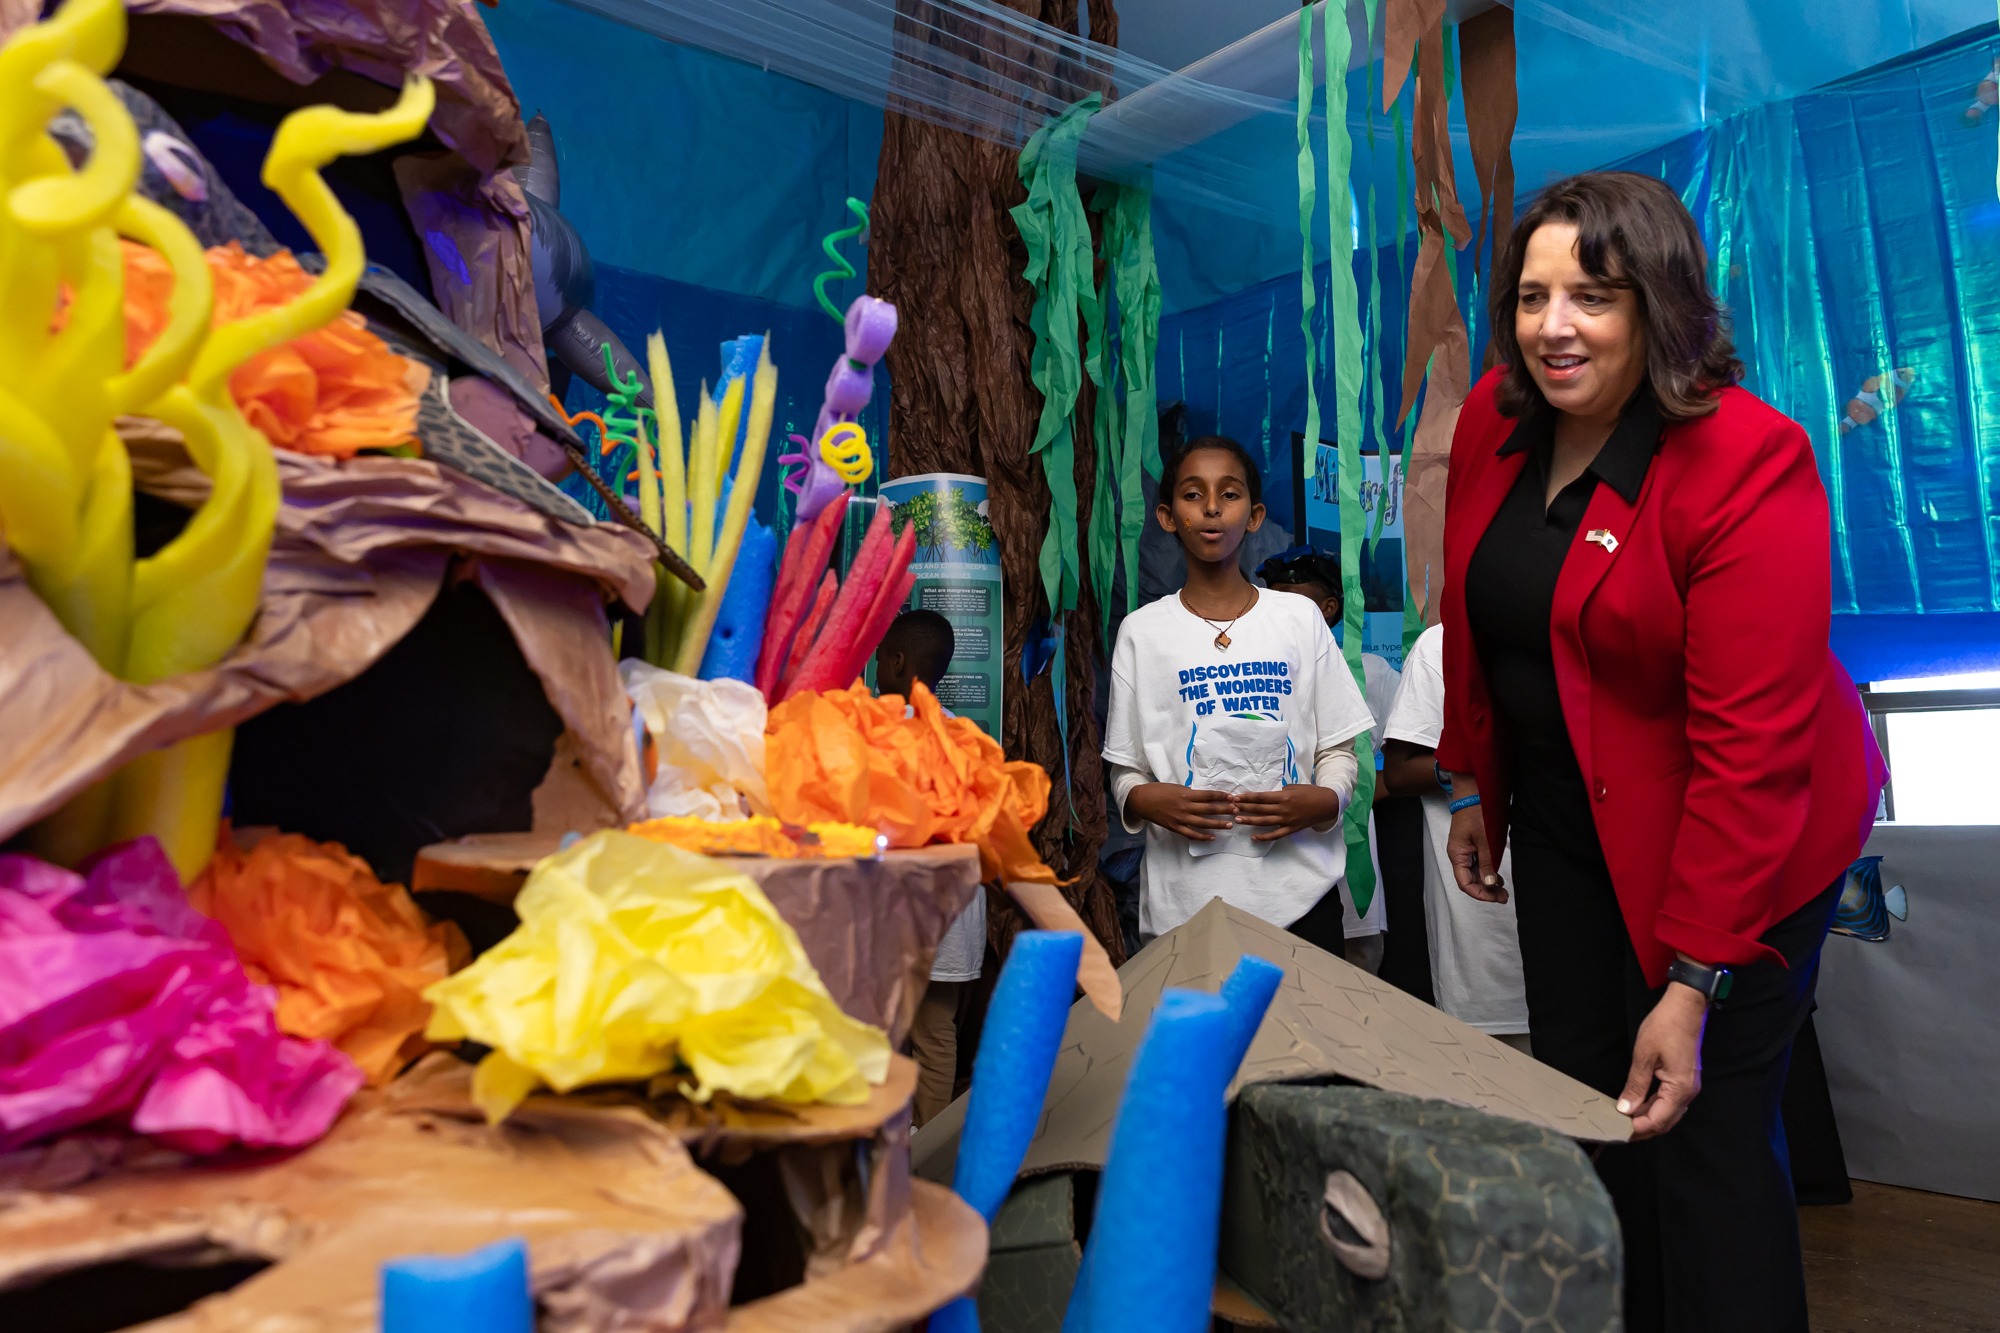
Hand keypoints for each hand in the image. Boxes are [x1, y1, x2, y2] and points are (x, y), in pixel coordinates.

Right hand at [1125, 783, 1234, 840]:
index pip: (1208, 795)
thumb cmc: (1159, 790)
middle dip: (1225, 810)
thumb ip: (1190, 793)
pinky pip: (1191, 834)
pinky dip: (1203, 837)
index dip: (1221, 796)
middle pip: (1209, 809)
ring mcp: (1180, 818)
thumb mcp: (1176, 787)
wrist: (1142, 800)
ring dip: (1218, 824)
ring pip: (1203, 823)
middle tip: (1237, 811)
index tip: (1233, 797)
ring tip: (1230, 825)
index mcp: (1186, 794)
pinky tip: (1212, 837)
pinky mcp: (1175, 827)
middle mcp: (1185, 806)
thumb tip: (1204, 797)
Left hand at [1234, 785, 1343, 841]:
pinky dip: (1264, 837)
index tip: (1235, 797)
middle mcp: (1283, 809)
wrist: (1327, 805)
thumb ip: (1280, 793)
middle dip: (1244, 808)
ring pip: (1265, 822)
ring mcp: (1287, 820)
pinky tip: (1253, 837)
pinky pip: (1275, 835)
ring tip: (1237, 819)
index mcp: (1284, 796)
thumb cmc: (1310, 792)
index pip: (1261, 797)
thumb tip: (1267, 797)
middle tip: (1231, 808)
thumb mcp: (1294, 787)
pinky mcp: (1291, 829)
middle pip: (1260, 809)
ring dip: (1250, 821)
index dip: (1247, 797)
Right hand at [1446, 795, 1506, 902]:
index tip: (1495, 898)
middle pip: (1469, 880)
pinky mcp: (1472, 845)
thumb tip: (1489, 884)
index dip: (1480, 894)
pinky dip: (1488, 872)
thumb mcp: (1485, 840)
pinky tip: (1497, 876)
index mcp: (1457, 855)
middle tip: (1503, 897)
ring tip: (1503, 890)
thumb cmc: (1477, 812)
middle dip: (1486, 891)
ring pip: (1475, 873)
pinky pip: (1478, 864)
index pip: (1465, 883)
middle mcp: (1459, 854)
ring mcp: (1465, 850)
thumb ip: (1488, 863)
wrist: (1475, 791)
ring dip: (1487, 883)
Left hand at [1618, 984, 1707, 1138]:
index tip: (1618, 1131)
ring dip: (1648, 1119)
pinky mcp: (1685, 1080)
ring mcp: (1688, 1087)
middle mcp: (1688, 1093)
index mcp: (1679, 1089)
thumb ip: (1635, 1085)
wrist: (1686, 1007)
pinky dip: (1654, 1107)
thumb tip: (1626, 1109)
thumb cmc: (1665, 1026)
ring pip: (1668, 1113)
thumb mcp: (1644, 1055)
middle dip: (1642, 1129)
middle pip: (1665, 1122)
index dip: (1637, 1129)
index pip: (1657, 1121)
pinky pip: (1669, 1102)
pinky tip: (1638, 1106)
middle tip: (1619, 1131)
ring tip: (1625, 1121)